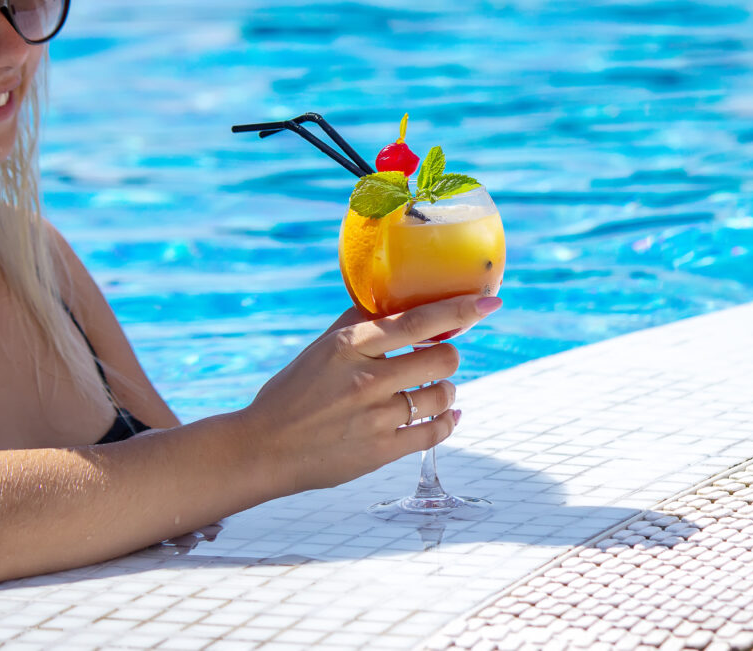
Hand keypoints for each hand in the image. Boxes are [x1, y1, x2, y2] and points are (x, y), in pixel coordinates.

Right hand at [246, 294, 501, 492]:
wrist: (262, 449)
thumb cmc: (290, 395)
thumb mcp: (319, 350)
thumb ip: (358, 326)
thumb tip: (394, 300)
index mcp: (349, 346)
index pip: (417, 321)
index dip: (460, 310)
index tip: (489, 302)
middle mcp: (366, 379)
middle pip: (442, 359)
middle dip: (448, 356)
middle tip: (437, 360)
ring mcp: (375, 418)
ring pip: (442, 395)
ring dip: (445, 391)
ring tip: (433, 390)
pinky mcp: (381, 451)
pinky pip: (434, 433)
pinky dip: (448, 421)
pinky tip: (448, 415)